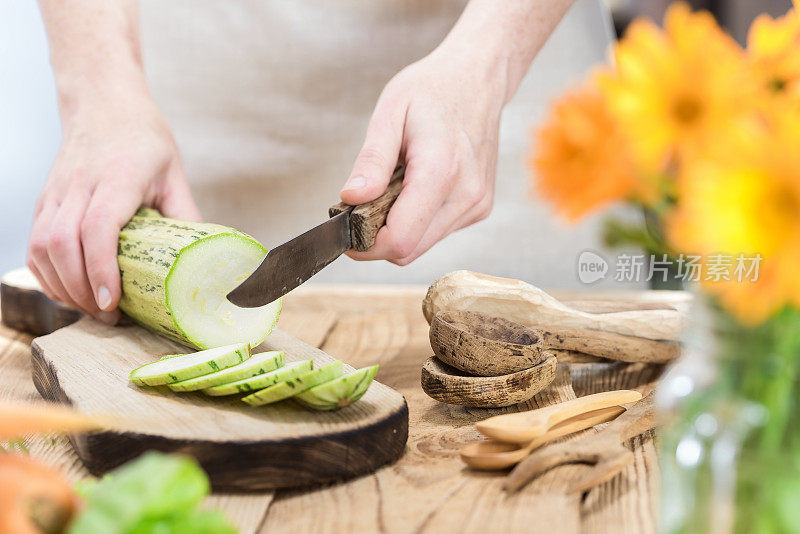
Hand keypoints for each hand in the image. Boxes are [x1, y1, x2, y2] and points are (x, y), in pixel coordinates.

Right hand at [27, 94, 200, 323]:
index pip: (97, 228)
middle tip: (108, 316)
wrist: (103, 102)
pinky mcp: (44, 200)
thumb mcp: (175, 173)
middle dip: (81, 289)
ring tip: (92, 309)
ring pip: (41, 247)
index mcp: (116, 178)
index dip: (100, 269)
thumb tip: (203, 259)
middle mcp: (78, 186)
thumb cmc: (144, 138)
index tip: (113, 302)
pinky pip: (34, 243)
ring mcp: (55, 193)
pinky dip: (47, 274)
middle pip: (61, 245)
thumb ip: (186, 216)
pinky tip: (70, 291)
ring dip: (62, 286)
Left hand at [340, 44, 506, 264]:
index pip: (399, 239)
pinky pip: (438, 232)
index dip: (365, 246)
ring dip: (398, 228)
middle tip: (362, 204)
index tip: (344, 233)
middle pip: (409, 250)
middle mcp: (466, 195)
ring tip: (393, 186)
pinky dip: (418, 220)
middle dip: (377, 237)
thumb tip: (351, 198)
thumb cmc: (433, 89)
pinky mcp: (480, 207)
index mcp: (440, 171)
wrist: (479, 78)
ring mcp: (477, 204)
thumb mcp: (390, 113)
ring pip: (423, 245)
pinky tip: (416, 187)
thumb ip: (371, 161)